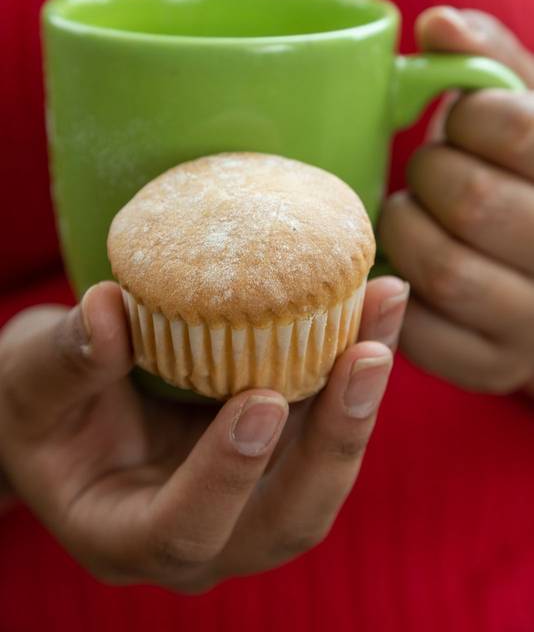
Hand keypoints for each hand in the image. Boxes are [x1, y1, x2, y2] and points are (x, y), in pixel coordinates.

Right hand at [0, 277, 407, 591]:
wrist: (71, 406)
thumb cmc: (40, 405)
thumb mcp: (30, 382)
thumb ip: (63, 361)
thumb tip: (106, 310)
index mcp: (128, 534)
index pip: (183, 529)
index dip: (226, 475)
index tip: (258, 401)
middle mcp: (205, 532)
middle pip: (287, 519)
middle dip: (334, 442)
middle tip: (367, 357)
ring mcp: (250, 497)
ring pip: (324, 471)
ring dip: (362, 396)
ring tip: (385, 308)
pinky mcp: (277, 453)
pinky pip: (327, 421)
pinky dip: (354, 367)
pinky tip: (374, 304)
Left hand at [380, 6, 533, 394]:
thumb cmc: (528, 180)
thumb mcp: (530, 116)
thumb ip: (492, 63)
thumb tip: (437, 22)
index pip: (518, 128)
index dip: (469, 114)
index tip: (460, 118)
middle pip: (474, 200)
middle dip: (431, 171)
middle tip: (430, 168)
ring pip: (443, 270)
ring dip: (405, 227)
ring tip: (410, 212)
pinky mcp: (487, 365)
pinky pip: (420, 330)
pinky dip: (394, 290)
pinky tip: (405, 262)